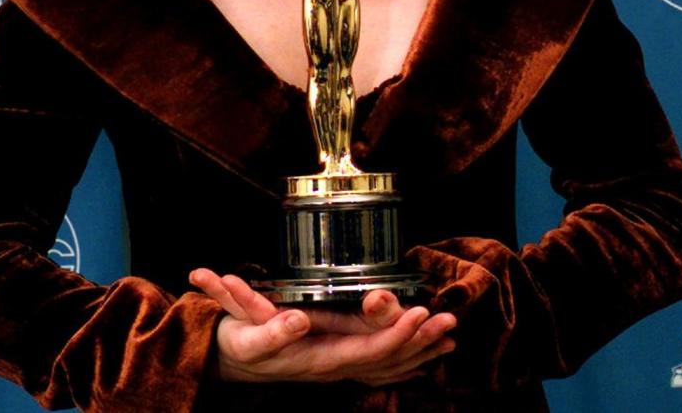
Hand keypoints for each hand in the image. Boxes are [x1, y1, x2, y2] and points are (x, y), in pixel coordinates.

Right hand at [190, 268, 455, 385]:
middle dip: (420, 340)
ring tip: (448, 336)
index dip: (397, 333)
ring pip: (387, 364)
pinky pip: (379, 365)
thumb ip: (273, 330)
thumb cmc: (239, 344)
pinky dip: (404, 358)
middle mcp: (333, 367)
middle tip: (450, 320)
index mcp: (318, 359)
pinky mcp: (335, 360)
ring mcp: (336, 367)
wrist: (231, 360)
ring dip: (419, 350)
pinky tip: (421, 354)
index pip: (368, 350)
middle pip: (387, 360)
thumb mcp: (248, 335)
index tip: (420, 313)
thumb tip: (300, 321)